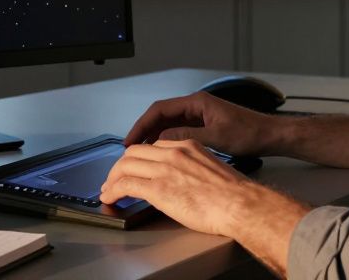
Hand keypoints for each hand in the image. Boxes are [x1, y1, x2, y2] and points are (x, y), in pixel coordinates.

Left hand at [99, 139, 259, 235]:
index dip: (139, 157)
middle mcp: (173, 152)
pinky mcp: (158, 188)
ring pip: (125, 165)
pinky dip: (113, 190)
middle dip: (120, 166)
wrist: (240, 204)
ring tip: (108, 190)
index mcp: (187, 146)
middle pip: (134, 152)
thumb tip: (183, 181)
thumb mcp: (211, 169)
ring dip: (112, 178)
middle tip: (115, 179)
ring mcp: (164, 169)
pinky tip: (110, 197)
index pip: (153, 145)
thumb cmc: (234, 194)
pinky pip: (126, 184)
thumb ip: (193, 168)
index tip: (134, 167)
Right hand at [124, 91, 279, 155]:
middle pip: (161, 116)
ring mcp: (199, 115)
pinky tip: (160, 153)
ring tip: (140, 153)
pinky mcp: (204, 125)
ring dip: (154, 137)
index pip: (160, 110)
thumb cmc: (249, 133)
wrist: (270, 135)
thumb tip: (160, 140)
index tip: (130, 140)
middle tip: (129, 148)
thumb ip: (187, 137)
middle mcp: (195, 106)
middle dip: (144, 131)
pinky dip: (167, 141)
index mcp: (196, 102)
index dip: (142, 124)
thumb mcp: (216, 137)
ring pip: (168, 124)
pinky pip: (178, 131)